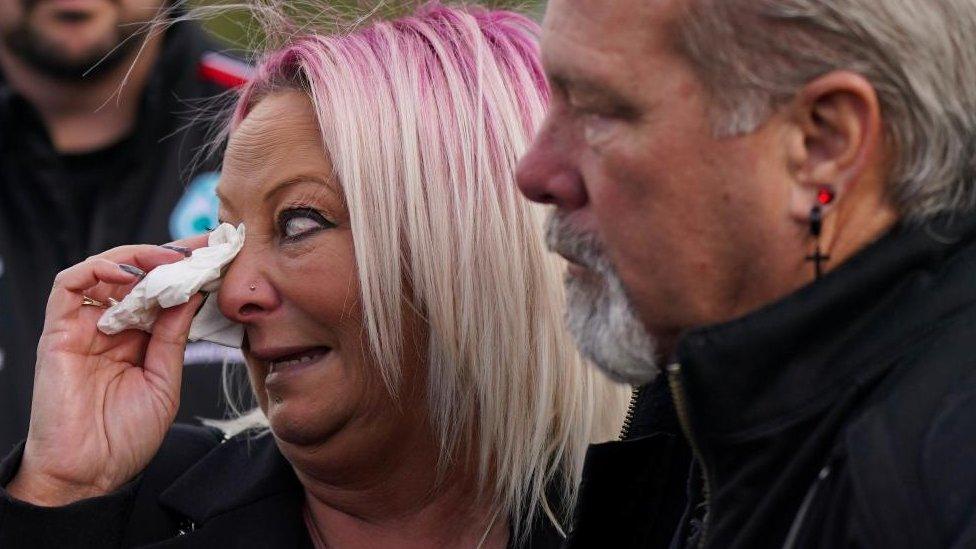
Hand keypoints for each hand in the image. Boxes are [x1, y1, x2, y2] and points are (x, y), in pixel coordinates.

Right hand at [6, 236, 208, 505]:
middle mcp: (111, 328)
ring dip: (137, 258)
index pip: (162, 292)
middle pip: (137, 276)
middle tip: (201, 248)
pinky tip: (128, 272)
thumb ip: (175, 337)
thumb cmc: (125, 437)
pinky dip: (97, 269)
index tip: (217, 255)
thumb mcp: (165, 381)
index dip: (187, 271)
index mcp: (139, 340)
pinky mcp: (58, 333)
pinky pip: (69, 286)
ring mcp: (83, 328)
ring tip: (169, 261)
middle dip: (170, 257)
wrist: (88, 474)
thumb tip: (194, 292)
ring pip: (104, 272)